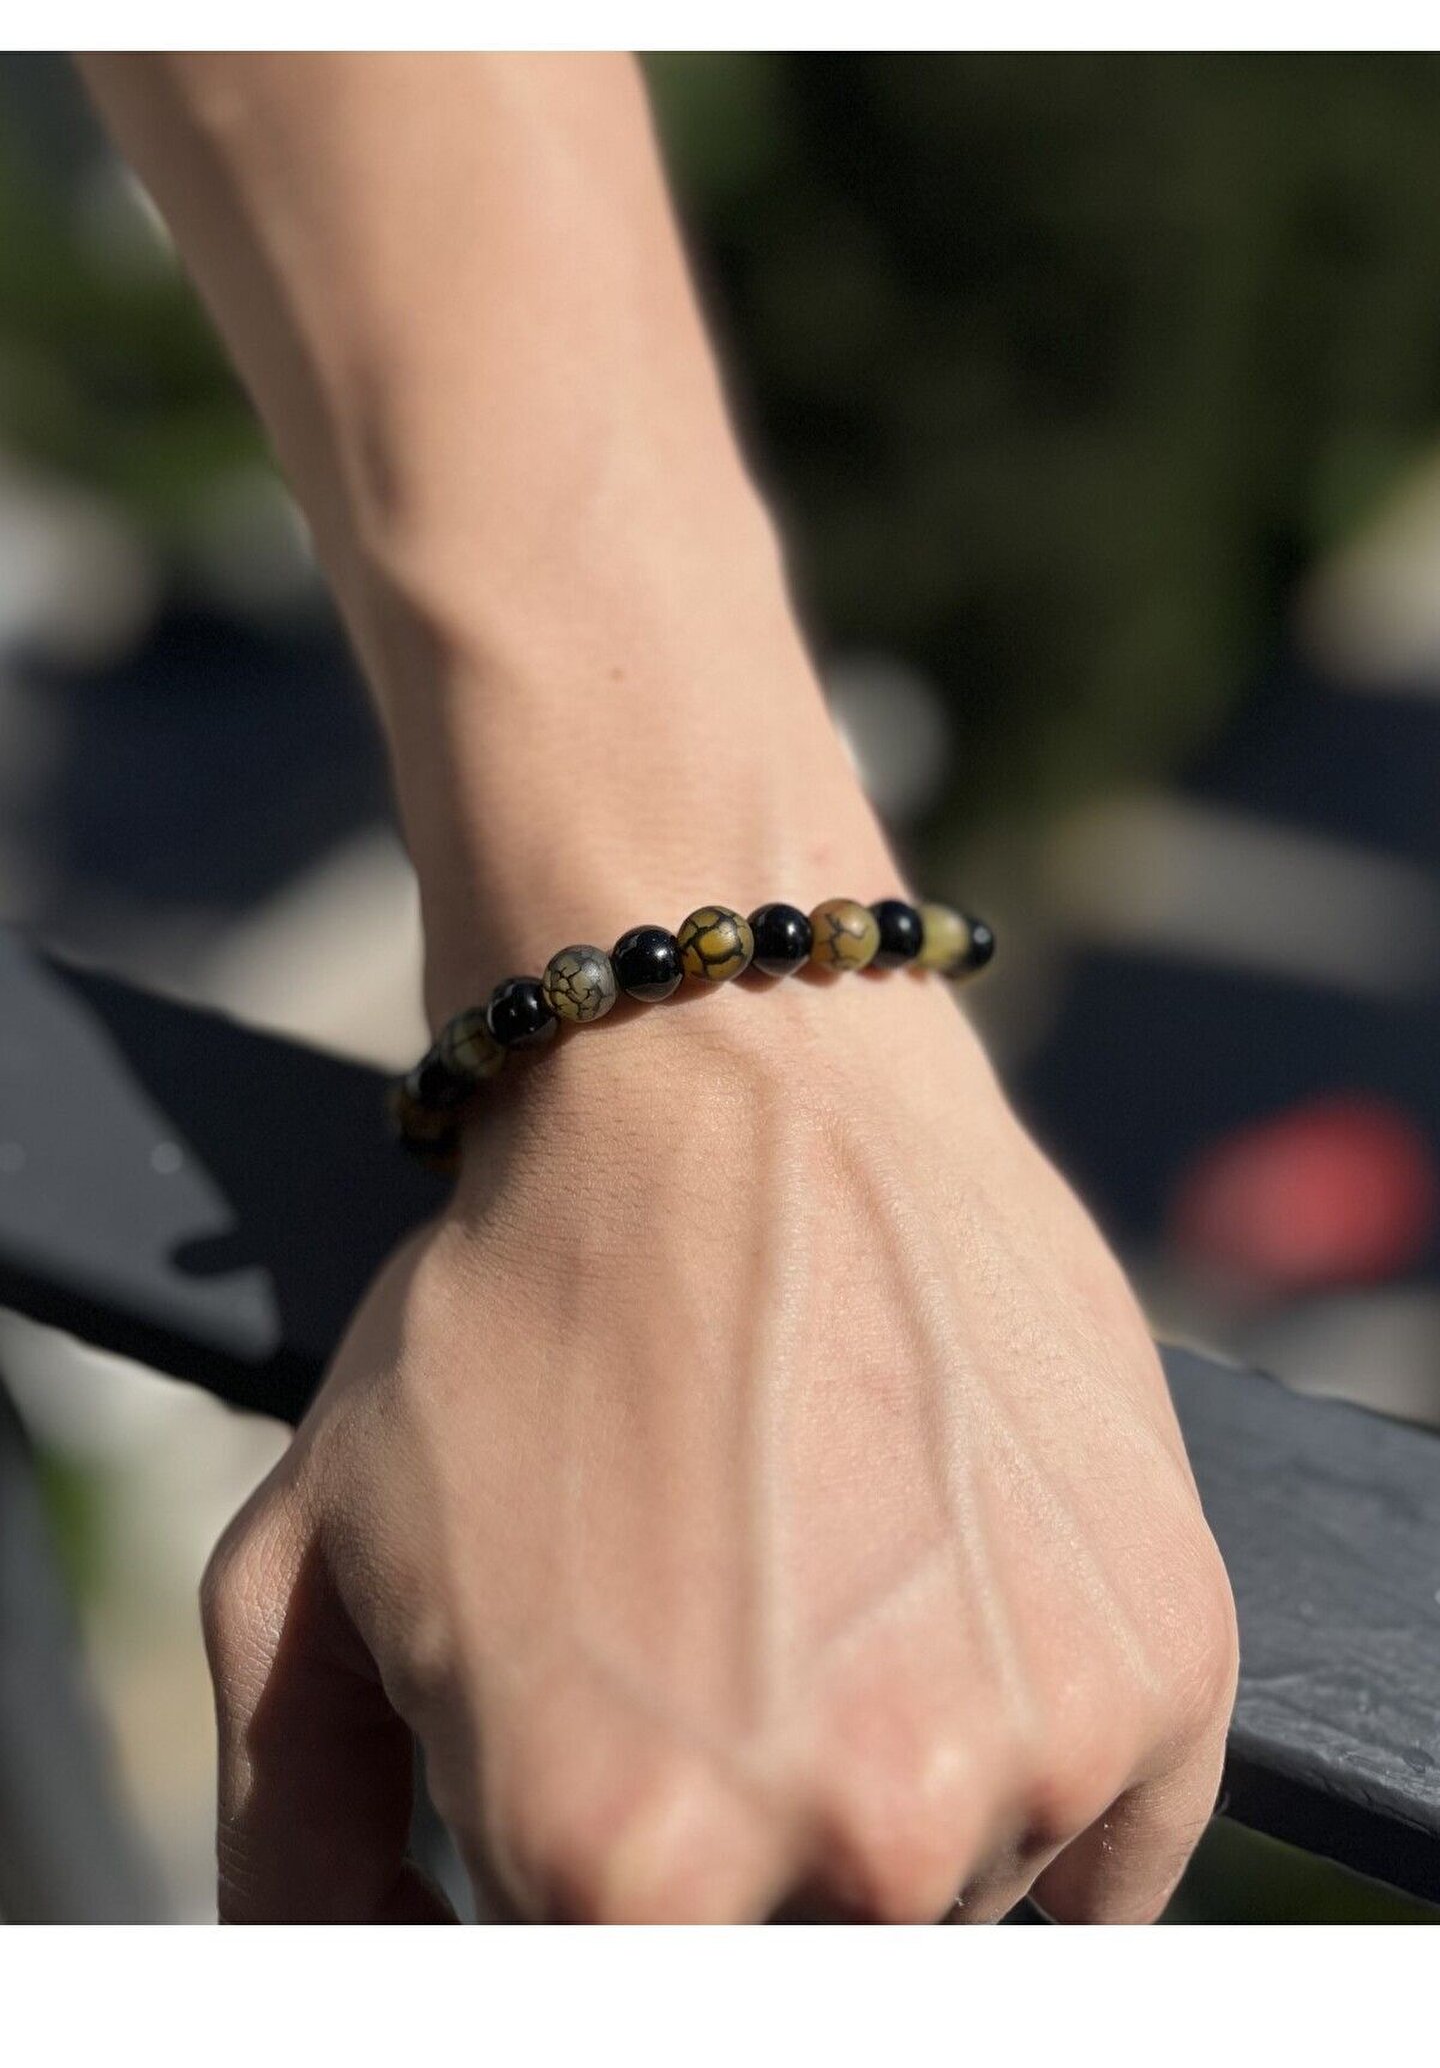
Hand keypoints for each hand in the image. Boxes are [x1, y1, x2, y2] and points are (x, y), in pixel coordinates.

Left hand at [200, 973, 1236, 1921]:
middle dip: (742, 1858)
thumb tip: (371, 1981)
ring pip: (952, 1899)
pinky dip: (1039, 1783)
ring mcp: (1035, 1750)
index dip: (603, 1876)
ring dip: (889, 1802)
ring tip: (829, 1593)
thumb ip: (299, 1848)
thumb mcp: (311, 1572)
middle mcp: (856, 1844)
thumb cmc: (514, 1310)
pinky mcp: (1170, 1659)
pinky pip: (1112, 1850)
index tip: (617, 1765)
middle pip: (799, 1963)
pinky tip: (947, 1620)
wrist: (732, 1079)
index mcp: (623, 1866)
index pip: (624, 1988)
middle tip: (718, 1652)